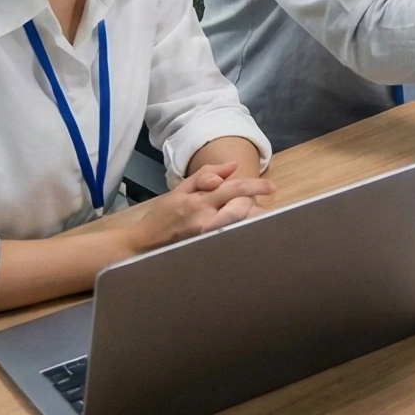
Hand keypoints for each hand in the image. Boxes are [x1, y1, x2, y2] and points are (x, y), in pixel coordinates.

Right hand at [121, 158, 272, 253]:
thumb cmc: (162, 214)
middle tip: (264, 206)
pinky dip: (239, 231)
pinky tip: (244, 230)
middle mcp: (204, 219)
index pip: (234, 189)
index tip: (271, 188)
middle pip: (240, 209)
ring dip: (250, 219)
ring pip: (238, 225)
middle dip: (255, 206)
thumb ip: (206, 175)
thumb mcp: (180, 189)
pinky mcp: (205, 247)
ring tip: (257, 217)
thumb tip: (232, 166)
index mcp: (198, 200)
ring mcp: (205, 236)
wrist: (143, 242)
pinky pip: (230, 237)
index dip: (256, 186)